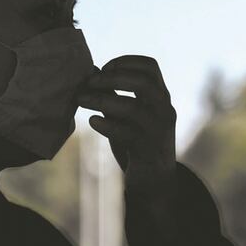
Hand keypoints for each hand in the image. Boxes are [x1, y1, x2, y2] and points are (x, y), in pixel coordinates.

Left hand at [75, 55, 177, 201]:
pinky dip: (107, 125)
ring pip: (133, 108)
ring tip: (81, 100)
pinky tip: (93, 121)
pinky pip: (128, 134)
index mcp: (160, 97)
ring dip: (102, 100)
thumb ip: (114, 95)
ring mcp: (159, 131)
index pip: (150, 66)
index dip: (126, 61)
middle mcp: (164, 110)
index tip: (104, 68)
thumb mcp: (126, 116)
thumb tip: (92, 71)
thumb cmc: (137, 144)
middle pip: (143, 82)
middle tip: (89, 83)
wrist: (154, 183)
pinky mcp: (149, 151)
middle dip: (112, 78)